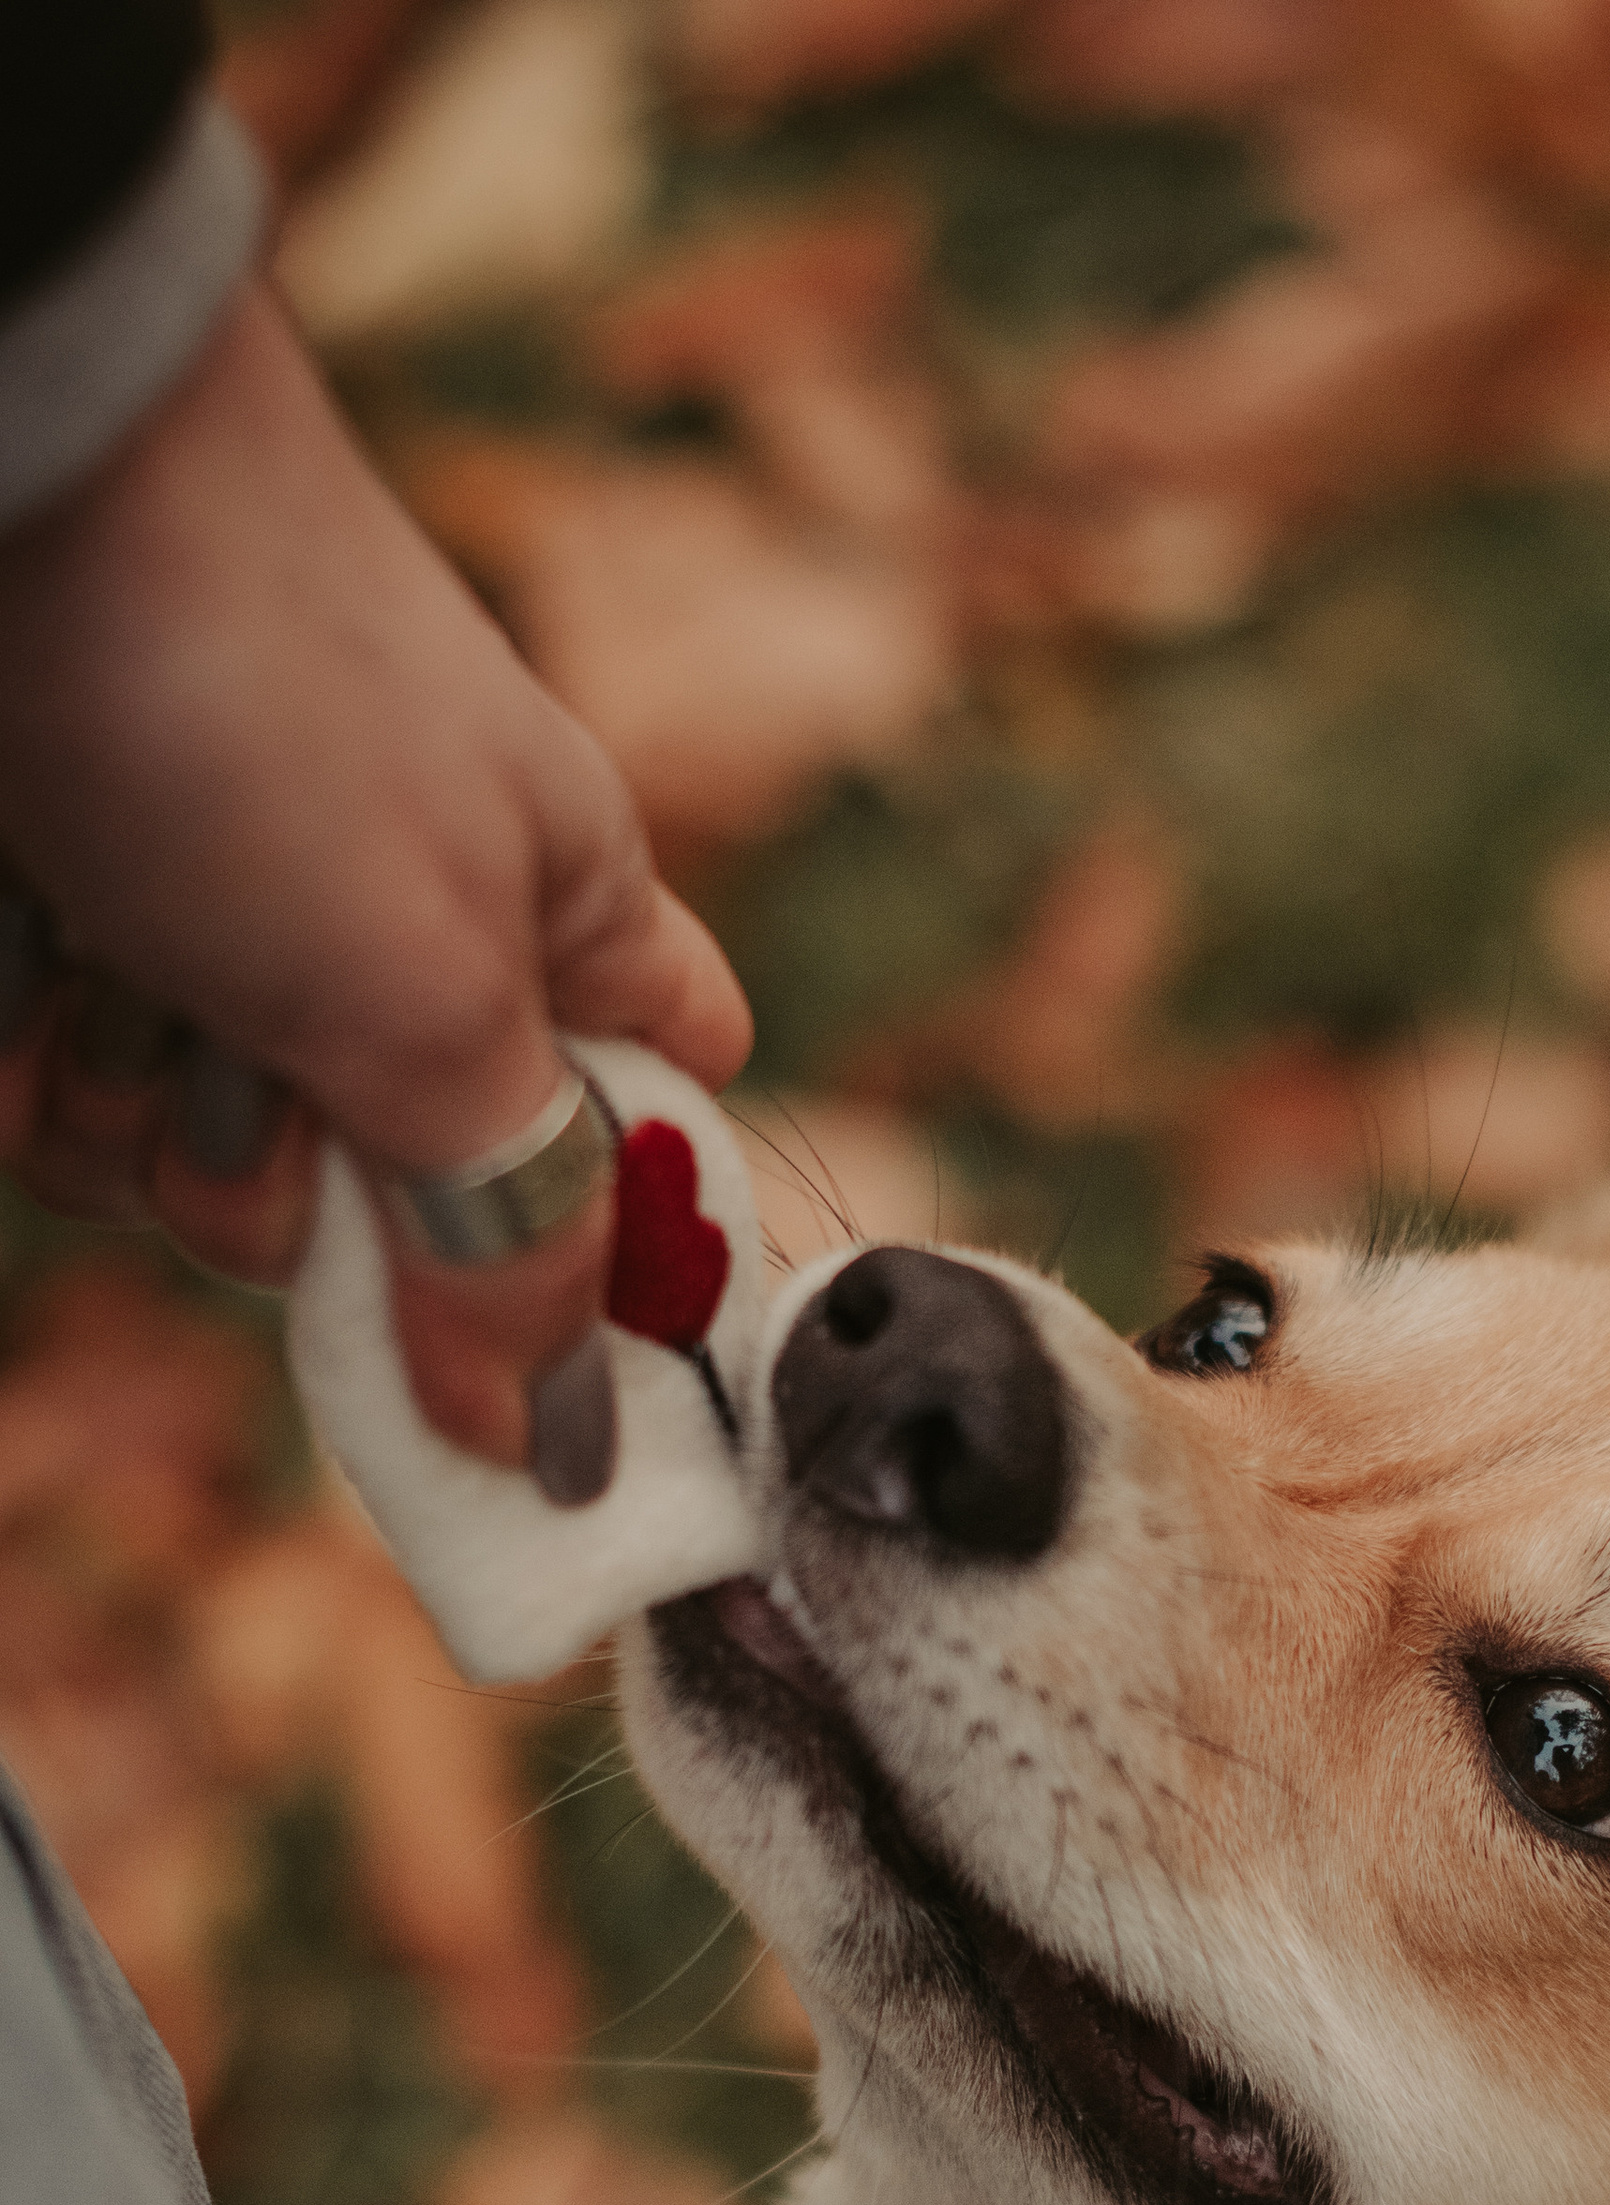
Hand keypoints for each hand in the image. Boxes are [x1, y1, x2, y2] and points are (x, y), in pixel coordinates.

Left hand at [0, 280, 751, 1472]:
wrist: (8, 465)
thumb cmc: (265, 702)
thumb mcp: (429, 1005)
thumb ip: (507, 1244)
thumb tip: (561, 1449)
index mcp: (562, 928)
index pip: (660, 1136)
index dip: (620, 1260)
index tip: (551, 1361)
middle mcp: (400, 941)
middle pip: (381, 1217)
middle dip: (294, 1183)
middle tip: (267, 1063)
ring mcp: (223, 933)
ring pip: (190, 1175)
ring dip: (135, 1108)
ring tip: (120, 942)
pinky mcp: (70, 923)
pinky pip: (58, 1104)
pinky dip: (28, 1049)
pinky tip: (29, 936)